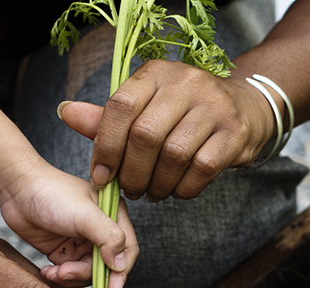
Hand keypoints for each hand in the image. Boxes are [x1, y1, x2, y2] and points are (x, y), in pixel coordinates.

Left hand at [0, 159, 137, 287]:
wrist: (17, 189)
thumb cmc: (52, 193)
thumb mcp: (84, 214)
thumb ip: (108, 237)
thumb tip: (121, 265)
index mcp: (114, 216)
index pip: (127, 251)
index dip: (120, 275)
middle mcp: (101, 232)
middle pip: (105, 268)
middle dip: (85, 275)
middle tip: (64, 273)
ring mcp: (82, 244)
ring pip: (86, 275)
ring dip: (70, 279)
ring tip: (53, 273)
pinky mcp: (64, 253)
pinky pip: (69, 275)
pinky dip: (59, 278)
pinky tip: (47, 272)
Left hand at [58, 59, 276, 202]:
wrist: (243, 109)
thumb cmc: (182, 113)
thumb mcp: (144, 107)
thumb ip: (107, 118)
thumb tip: (66, 113)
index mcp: (156, 73)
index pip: (120, 106)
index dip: (106, 146)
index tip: (101, 175)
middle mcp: (186, 83)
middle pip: (146, 135)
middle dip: (131, 172)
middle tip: (130, 189)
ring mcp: (214, 106)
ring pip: (173, 155)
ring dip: (157, 184)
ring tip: (151, 192)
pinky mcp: (234, 132)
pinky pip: (201, 169)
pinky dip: (183, 188)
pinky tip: (176, 190)